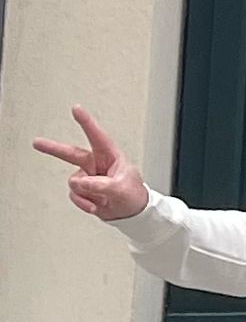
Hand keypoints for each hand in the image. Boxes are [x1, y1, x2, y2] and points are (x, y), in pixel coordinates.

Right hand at [35, 109, 148, 223]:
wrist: (131, 213)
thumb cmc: (133, 194)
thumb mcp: (122, 188)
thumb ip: (101, 185)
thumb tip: (80, 183)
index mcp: (110, 156)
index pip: (97, 136)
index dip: (86, 122)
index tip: (76, 108)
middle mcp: (96, 164)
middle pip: (71, 154)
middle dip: (53, 149)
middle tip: (37, 142)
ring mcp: (88, 177)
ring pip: (74, 182)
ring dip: (86, 193)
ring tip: (102, 199)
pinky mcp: (83, 190)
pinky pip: (74, 195)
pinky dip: (83, 203)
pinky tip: (94, 207)